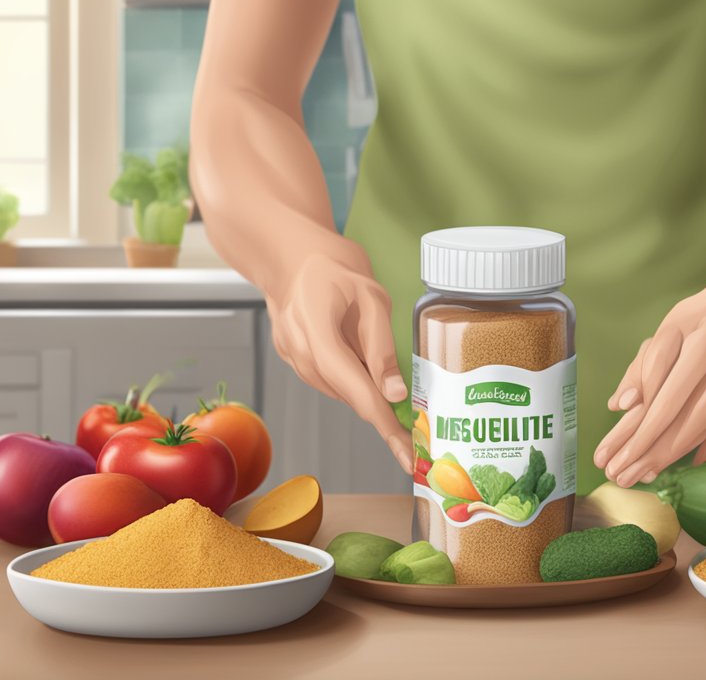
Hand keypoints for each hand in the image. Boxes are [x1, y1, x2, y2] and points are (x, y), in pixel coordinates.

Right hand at [267, 253, 412, 472]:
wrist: (289, 252)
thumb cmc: (334, 265)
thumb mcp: (371, 296)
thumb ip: (381, 347)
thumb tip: (395, 393)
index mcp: (316, 330)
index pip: (355, 388)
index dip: (383, 423)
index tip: (406, 452)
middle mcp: (297, 350)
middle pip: (347, 395)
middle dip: (382, 417)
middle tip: (415, 439)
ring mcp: (290, 356)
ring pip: (338, 390)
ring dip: (367, 395)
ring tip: (393, 394)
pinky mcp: (292, 358)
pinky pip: (329, 379)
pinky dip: (352, 381)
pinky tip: (365, 368)